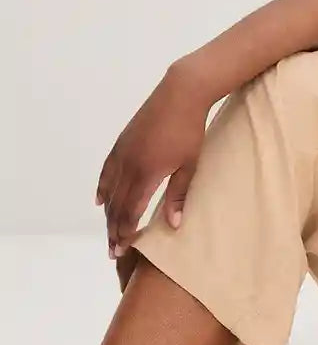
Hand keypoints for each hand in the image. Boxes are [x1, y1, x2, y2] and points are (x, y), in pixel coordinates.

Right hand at [95, 64, 210, 258]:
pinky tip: (100, 201)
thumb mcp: (190, 164)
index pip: (131, 211)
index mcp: (146, 173)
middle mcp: (129, 165)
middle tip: (113, 251)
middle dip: (114, 229)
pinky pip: (107, 171)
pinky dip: (103, 188)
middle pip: (117, 205)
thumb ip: (178, 195)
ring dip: (108, 214)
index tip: (123, 249)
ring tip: (108, 232)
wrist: (180, 93)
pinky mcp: (122, 143)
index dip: (126, 232)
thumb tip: (173, 225)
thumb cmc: (191, 129)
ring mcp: (123, 153)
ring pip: (110, 191)